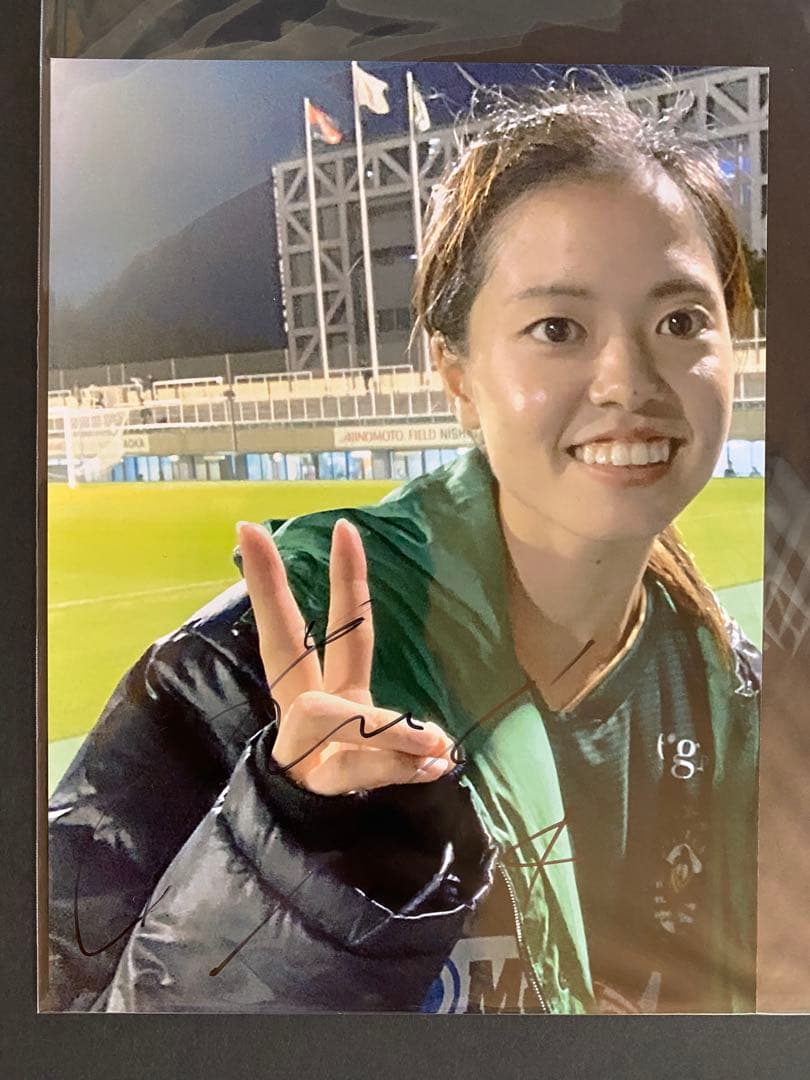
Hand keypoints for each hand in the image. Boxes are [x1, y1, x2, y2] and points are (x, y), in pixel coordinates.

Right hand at [237, 518, 454, 795]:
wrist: (307, 855)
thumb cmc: (339, 789)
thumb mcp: (367, 755)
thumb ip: (397, 741)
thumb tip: (446, 750)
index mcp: (311, 694)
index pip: (297, 627)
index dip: (280, 580)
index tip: (256, 526)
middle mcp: (302, 711)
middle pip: (282, 643)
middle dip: (272, 588)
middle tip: (260, 535)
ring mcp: (304, 747)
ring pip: (336, 716)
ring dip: (388, 724)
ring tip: (437, 745)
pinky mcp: (318, 785)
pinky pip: (359, 767)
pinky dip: (399, 762)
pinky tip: (436, 763)